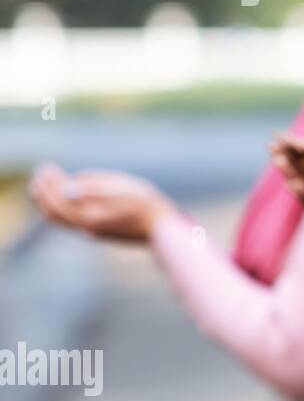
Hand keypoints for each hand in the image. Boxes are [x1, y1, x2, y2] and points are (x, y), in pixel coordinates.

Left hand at [28, 164, 174, 242]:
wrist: (163, 227)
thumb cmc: (145, 203)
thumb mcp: (120, 187)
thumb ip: (91, 187)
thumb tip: (65, 188)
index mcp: (89, 215)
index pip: (57, 199)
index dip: (49, 182)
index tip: (47, 166)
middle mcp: (86, 227)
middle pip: (52, 211)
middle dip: (43, 191)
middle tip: (42, 172)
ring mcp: (91, 232)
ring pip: (59, 219)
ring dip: (49, 201)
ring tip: (47, 184)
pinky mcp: (98, 233)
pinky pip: (70, 221)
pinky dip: (61, 208)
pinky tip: (66, 197)